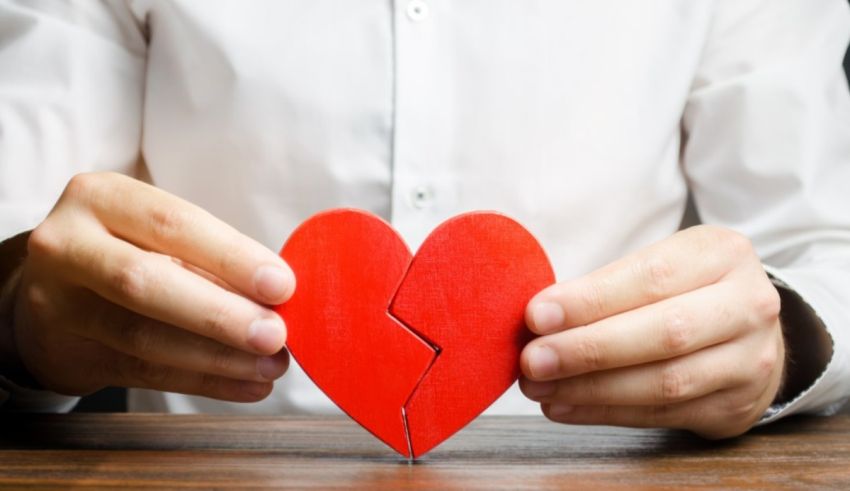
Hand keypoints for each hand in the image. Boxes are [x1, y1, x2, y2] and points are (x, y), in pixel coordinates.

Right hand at [11, 172, 294, 400]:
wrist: (48, 296)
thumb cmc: (125, 251)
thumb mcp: (153, 235)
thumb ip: (207, 259)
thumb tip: (278, 297)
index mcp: (102, 198)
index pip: (173, 224)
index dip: (231, 256)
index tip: (282, 285)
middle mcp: (68, 244)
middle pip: (146, 282)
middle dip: (219, 313)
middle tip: (275, 333)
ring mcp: (58, 303)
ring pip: (142, 336)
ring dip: (218, 356)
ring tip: (269, 365)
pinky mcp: (67, 353)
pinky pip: (143, 373)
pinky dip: (203, 381)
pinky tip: (245, 386)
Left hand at [519, 225, 783, 438]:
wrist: (748, 332)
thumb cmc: (685, 290)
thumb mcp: (661, 265)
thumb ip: (607, 287)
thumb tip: (537, 318)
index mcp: (722, 254)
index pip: (651, 277)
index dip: (590, 300)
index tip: (536, 315)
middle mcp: (748, 305)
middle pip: (665, 333)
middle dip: (588, 349)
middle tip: (533, 359)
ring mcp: (750, 361)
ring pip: (665, 381)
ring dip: (591, 389)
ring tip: (539, 387)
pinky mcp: (735, 406)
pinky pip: (662, 413)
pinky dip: (605, 412)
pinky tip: (564, 405)